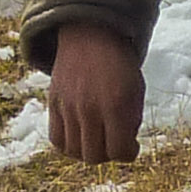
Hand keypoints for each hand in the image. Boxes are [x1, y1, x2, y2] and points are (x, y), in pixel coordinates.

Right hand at [45, 24, 142, 162]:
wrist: (91, 34)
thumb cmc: (119, 65)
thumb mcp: (136, 90)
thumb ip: (131, 121)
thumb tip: (123, 147)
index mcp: (116, 104)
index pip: (120, 151)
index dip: (129, 153)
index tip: (132, 146)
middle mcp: (89, 108)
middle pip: (94, 156)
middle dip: (108, 154)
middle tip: (113, 141)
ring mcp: (68, 106)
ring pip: (73, 152)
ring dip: (87, 151)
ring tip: (97, 139)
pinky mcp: (53, 103)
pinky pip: (56, 139)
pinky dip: (68, 145)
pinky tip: (80, 136)